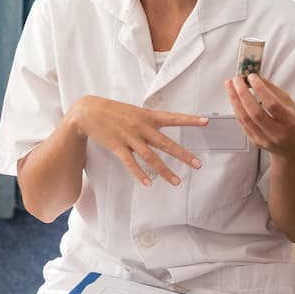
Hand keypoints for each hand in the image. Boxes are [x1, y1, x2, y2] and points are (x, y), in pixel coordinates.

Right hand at [68, 95, 209, 186]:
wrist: (88, 111)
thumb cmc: (112, 110)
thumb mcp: (133, 110)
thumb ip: (148, 119)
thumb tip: (161, 124)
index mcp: (147, 116)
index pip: (173, 117)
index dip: (190, 120)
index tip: (206, 121)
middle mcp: (141, 127)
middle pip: (166, 143)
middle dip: (183, 155)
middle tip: (198, 164)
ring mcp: (130, 138)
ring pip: (151, 157)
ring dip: (165, 171)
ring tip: (177, 182)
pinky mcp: (117, 146)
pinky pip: (131, 163)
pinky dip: (139, 174)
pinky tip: (148, 183)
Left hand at [225, 73, 294, 163]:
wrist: (292, 148)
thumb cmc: (292, 123)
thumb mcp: (289, 104)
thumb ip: (273, 90)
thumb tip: (256, 77)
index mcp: (289, 122)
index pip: (272, 104)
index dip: (260, 89)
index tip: (252, 77)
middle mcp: (276, 132)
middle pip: (254, 112)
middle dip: (242, 93)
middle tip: (236, 79)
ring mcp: (264, 139)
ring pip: (245, 118)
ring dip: (235, 99)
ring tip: (230, 85)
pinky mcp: (254, 141)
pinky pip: (242, 123)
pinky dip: (236, 108)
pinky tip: (234, 97)